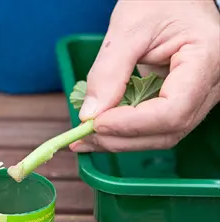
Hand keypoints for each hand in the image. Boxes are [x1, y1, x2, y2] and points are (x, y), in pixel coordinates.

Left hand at [70, 0, 219, 152]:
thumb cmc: (158, 1)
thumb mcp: (128, 28)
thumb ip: (109, 71)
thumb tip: (90, 115)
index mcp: (206, 59)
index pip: (173, 110)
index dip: (132, 123)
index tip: (96, 123)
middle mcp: (211, 85)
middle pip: (168, 130)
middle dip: (121, 138)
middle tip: (82, 137)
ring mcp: (199, 97)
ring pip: (162, 135)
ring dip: (121, 141)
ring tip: (85, 138)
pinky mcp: (181, 102)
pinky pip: (155, 127)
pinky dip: (125, 133)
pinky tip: (99, 131)